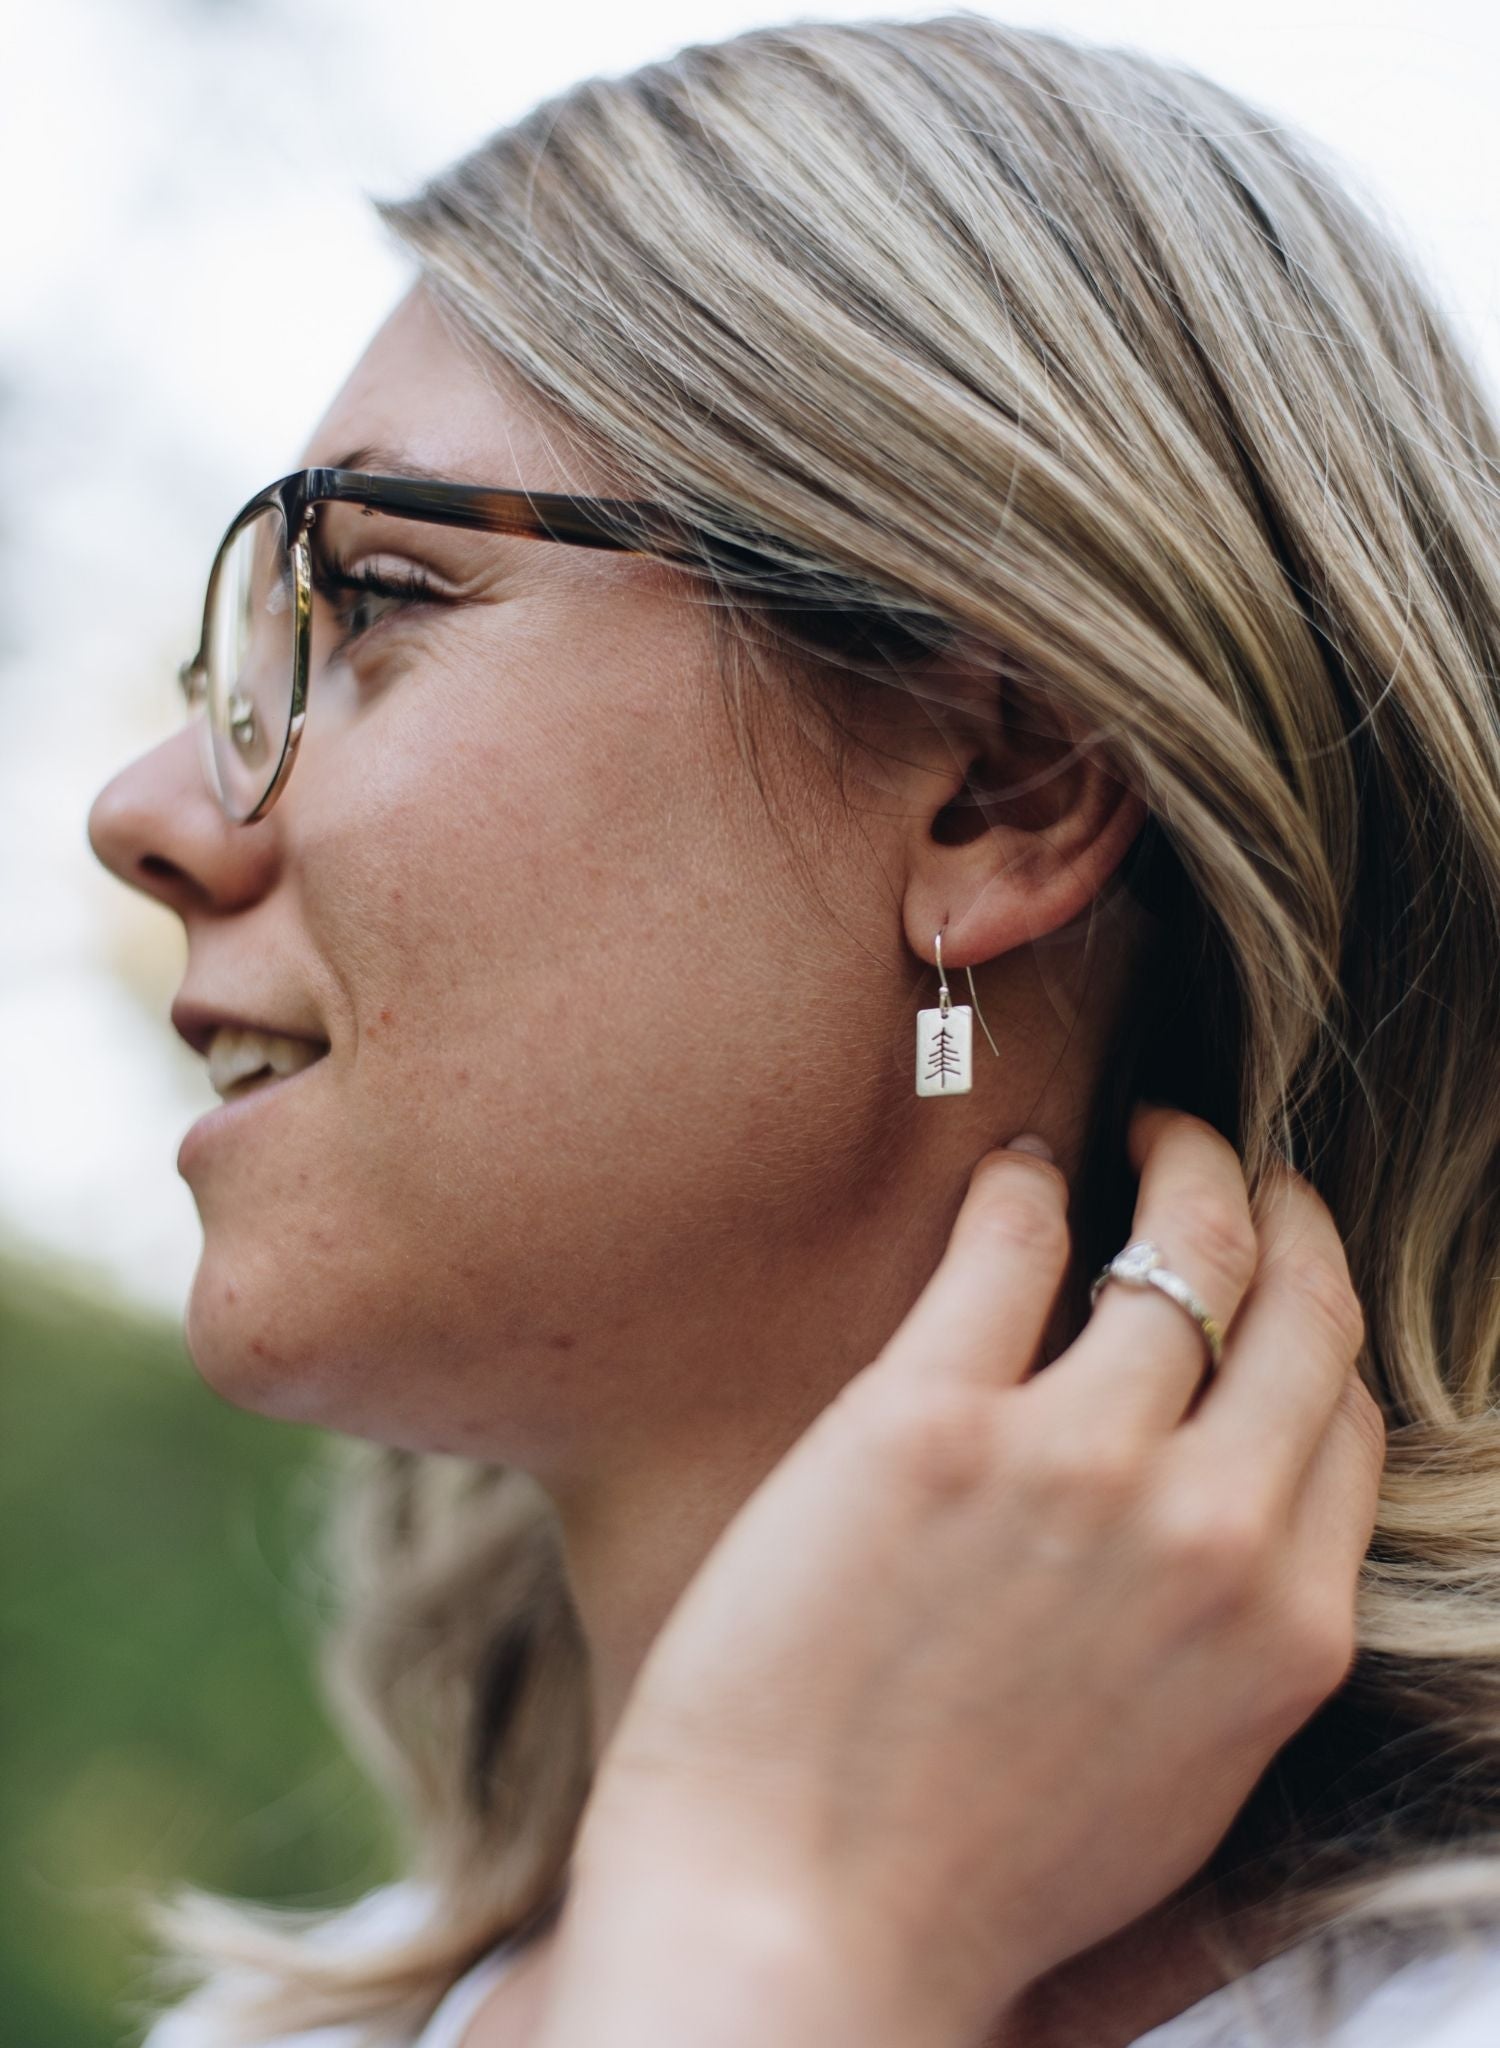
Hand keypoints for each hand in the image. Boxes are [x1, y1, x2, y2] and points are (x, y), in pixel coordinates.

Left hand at [536, 1105, 1385, 2047]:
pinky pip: (1012, 1241)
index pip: (1345, 1411)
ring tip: (1146, 1134)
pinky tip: (1015, 1167)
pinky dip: (1028, 1181)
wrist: (790, 1931)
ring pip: (1185, 1243)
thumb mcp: (1175, 1781)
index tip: (1276, 1279)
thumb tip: (1233, 1514)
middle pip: (1298, 1302)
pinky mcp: (927, 1422)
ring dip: (1182, 1160)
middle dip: (1282, 1209)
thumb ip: (1230, 1640)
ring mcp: (1073, 1464)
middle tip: (1232, 1165)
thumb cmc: (966, 1879)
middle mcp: (1208, 1529)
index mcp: (1285, 1627)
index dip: (1312, 1324)